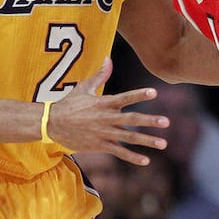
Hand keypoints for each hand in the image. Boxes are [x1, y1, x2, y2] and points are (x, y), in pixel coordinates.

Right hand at [47, 57, 168, 165]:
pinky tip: (146, 160)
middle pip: (131, 119)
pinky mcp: (99, 146)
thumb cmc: (69, 103)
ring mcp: (104, 133)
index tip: (154, 92)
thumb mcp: (84, 87)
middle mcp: (106, 118)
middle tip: (167, 122)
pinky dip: (132, 157)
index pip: (125, 98)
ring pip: (128, 137)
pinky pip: (119, 152)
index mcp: (104, 103)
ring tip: (163, 143)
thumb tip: (108, 58)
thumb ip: (100, 75)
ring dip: (146, 141)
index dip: (139, 94)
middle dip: (150, 121)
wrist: (51, 124)